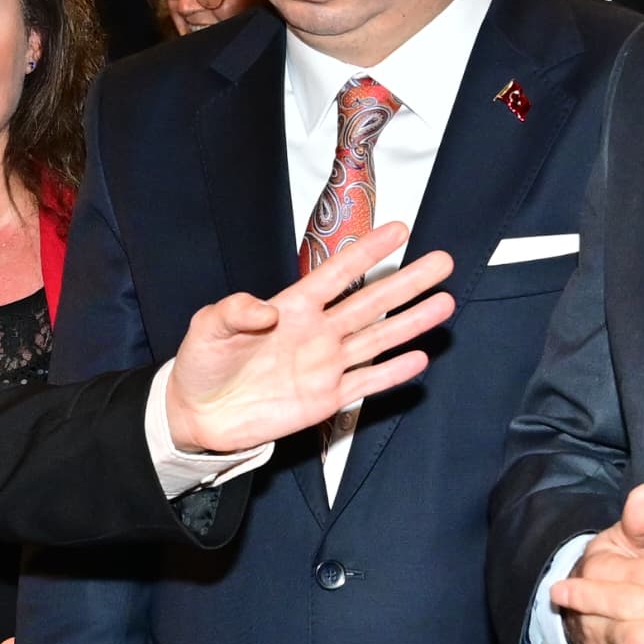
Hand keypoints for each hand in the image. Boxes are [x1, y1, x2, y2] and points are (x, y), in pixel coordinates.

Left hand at [165, 221, 455, 452]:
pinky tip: (418, 358)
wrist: (199, 414)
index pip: (337, 274)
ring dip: (411, 322)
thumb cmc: (202, 363)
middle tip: (441, 261)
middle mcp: (316, 332)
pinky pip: (366, 383)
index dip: (367, 252)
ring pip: (377, 339)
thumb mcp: (207, 327)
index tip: (397, 230)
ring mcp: (325, 365)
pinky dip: (392, 373)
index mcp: (291, 308)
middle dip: (406, 282)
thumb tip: (266, 310)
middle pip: (370, 302)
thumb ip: (234, 311)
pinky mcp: (325, 398)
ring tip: (444, 303)